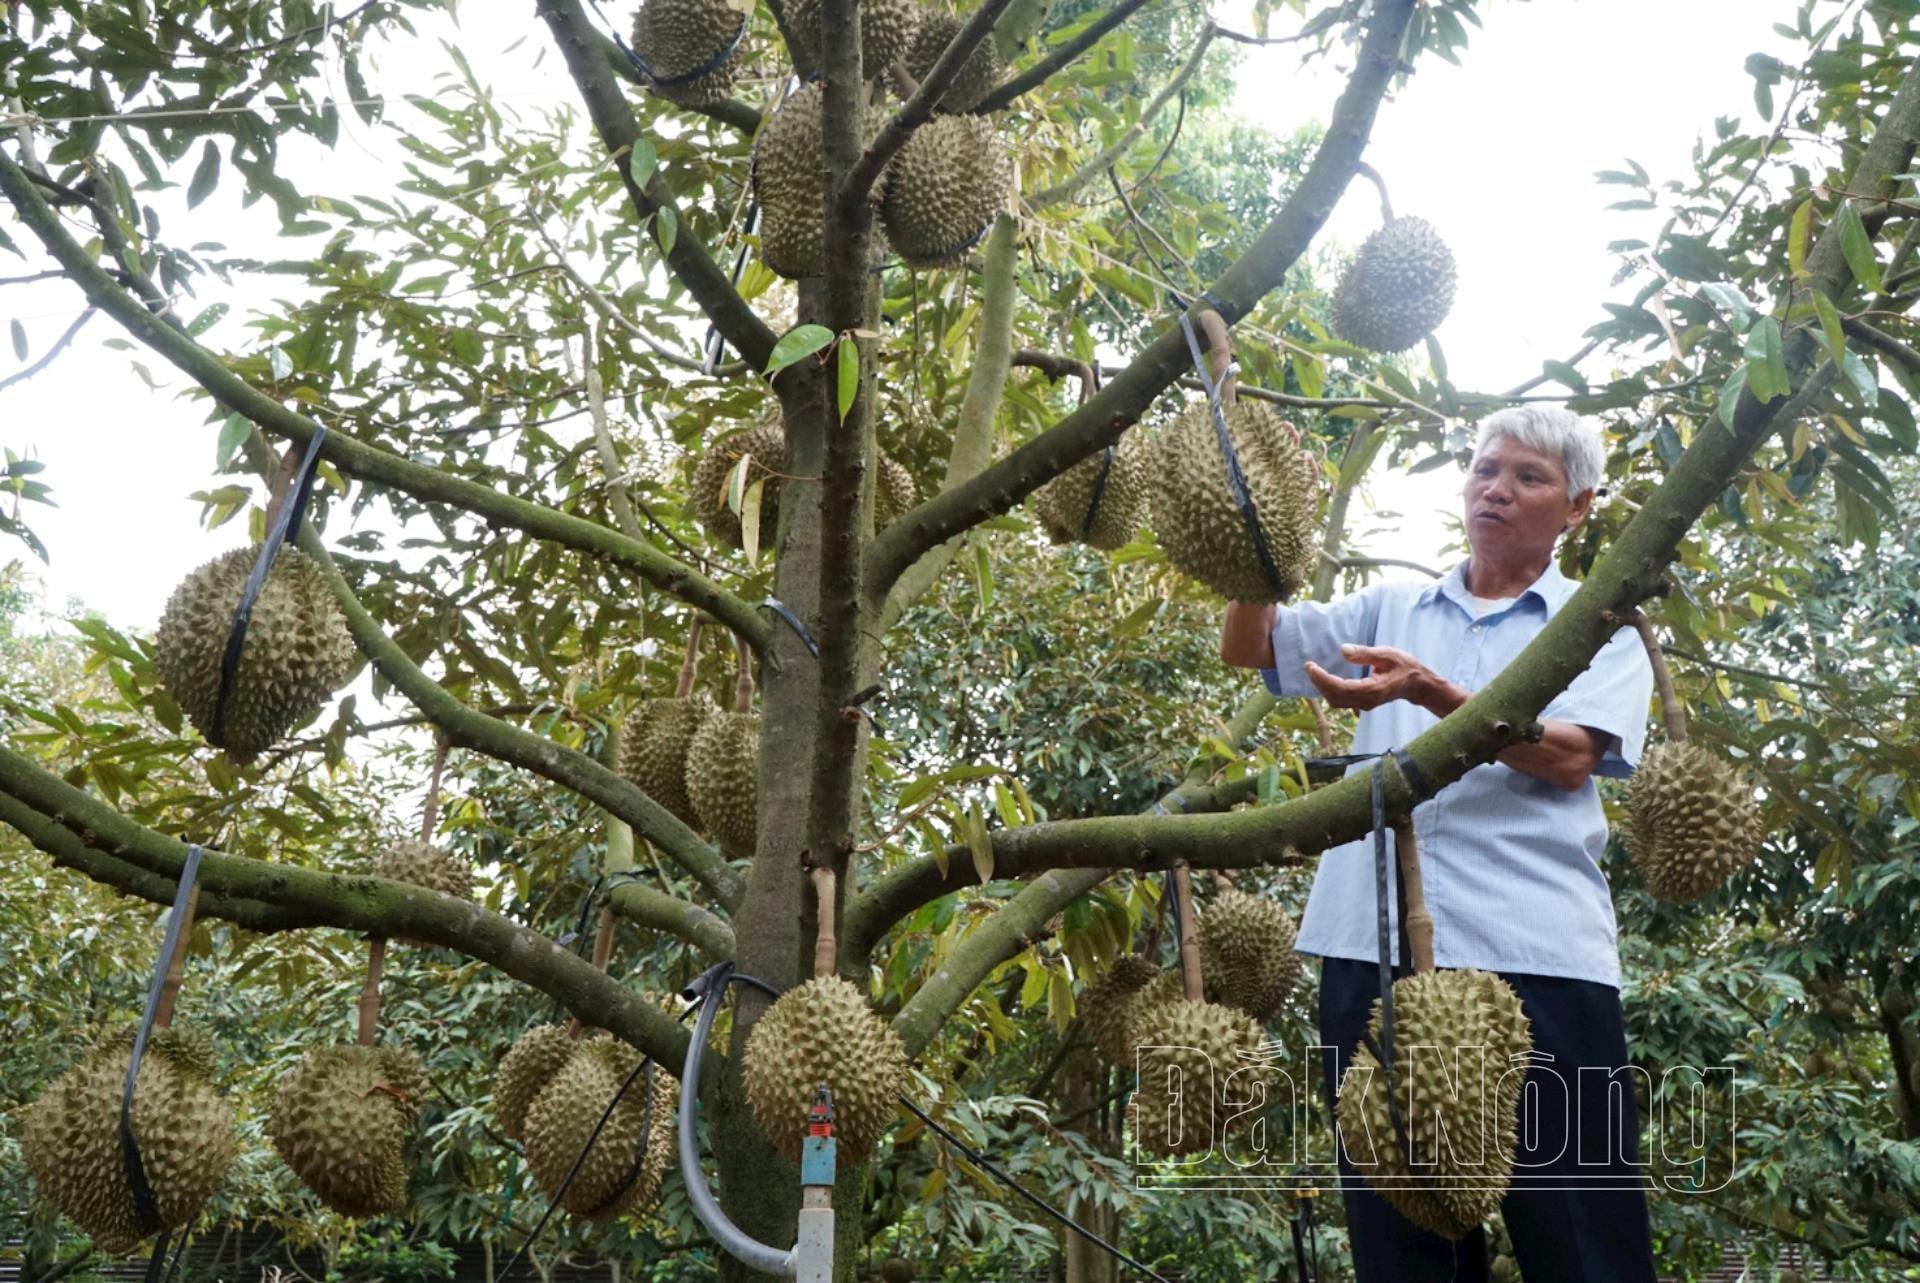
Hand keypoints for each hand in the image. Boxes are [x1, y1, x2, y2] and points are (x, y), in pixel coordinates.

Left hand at [1303, 644, 1438, 711]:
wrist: (1418, 685)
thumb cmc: (1405, 667)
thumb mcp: (1388, 654)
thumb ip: (1365, 653)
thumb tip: (1343, 650)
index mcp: (1373, 689)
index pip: (1341, 688)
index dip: (1323, 679)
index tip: (1311, 667)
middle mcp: (1367, 700)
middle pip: (1335, 697)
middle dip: (1319, 682)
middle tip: (1309, 666)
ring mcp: (1365, 704)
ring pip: (1337, 701)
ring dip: (1322, 687)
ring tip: (1313, 671)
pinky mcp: (1363, 703)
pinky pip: (1341, 700)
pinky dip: (1329, 690)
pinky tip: (1324, 678)